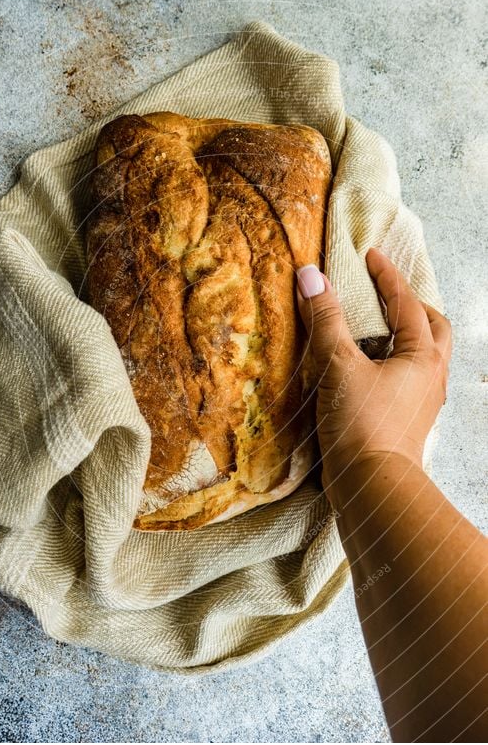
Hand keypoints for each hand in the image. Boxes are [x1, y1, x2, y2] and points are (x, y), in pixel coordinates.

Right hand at [296, 248, 451, 493]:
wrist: (373, 488)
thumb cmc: (362, 426)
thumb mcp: (339, 366)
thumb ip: (325, 319)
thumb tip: (310, 275)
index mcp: (423, 355)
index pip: (407, 302)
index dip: (386, 275)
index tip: (369, 256)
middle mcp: (432, 376)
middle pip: (434, 328)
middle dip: (412, 307)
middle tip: (385, 295)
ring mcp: (423, 401)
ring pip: (423, 356)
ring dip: (404, 336)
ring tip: (373, 330)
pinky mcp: (408, 420)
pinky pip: (408, 379)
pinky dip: (392, 363)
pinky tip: (367, 369)